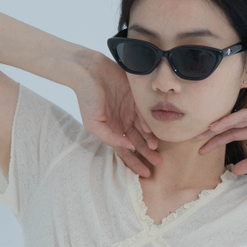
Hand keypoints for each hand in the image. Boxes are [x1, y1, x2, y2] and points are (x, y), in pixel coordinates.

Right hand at [71, 52, 158, 176]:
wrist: (90, 72)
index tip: (145, 173)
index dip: (135, 164)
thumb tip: (130, 148)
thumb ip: (111, 138)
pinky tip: (153, 131)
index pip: (125, 152)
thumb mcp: (94, 124)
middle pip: (138, 143)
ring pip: (144, 130)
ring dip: (151, 141)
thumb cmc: (87, 99)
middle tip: (159, 163)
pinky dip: (149, 123)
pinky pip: (146, 114)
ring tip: (156, 149)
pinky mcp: (136, 99)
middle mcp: (123, 124)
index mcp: (112, 131)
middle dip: (148, 154)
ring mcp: (130, 112)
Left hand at [200, 100, 246, 173]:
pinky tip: (243, 119)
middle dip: (216, 130)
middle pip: (233, 124)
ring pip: (245, 115)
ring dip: (229, 120)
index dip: (217, 141)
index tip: (201, 149)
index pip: (233, 135)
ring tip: (214, 126)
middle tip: (197, 137)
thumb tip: (235, 170)